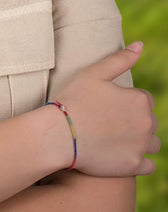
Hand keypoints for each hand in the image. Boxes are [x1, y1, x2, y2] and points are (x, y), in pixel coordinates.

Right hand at [54, 42, 159, 176]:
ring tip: (114, 137)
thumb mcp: (94, 73)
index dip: (124, 100)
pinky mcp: (135, 166)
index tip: (106, 104)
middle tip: (107, 120)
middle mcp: (147, 124)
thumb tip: (141, 45)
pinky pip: (148, 165)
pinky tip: (119, 153)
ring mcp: (142, 147)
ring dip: (140, 140)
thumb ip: (120, 59)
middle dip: (134, 120)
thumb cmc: (74, 100)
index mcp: (139, 100)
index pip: (143, 99)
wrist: (60, 134)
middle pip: (149, 121)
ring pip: (152, 143)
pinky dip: (138, 160)